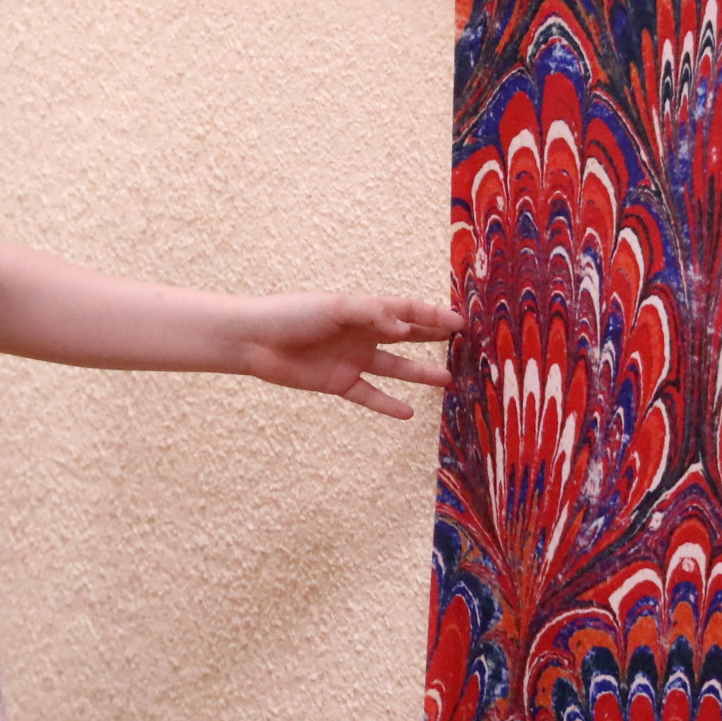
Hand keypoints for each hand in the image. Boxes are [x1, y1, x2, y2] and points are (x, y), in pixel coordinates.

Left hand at [234, 292, 463, 418]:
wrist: (256, 340)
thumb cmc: (293, 315)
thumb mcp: (335, 308)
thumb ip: (371, 314)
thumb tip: (405, 326)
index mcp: (363, 310)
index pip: (407, 311)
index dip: (434, 315)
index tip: (463, 322)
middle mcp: (362, 333)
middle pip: (406, 336)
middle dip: (433, 337)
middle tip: (465, 344)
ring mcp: (353, 359)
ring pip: (395, 367)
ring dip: (420, 373)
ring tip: (448, 379)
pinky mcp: (339, 382)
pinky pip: (370, 395)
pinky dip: (388, 404)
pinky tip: (409, 412)